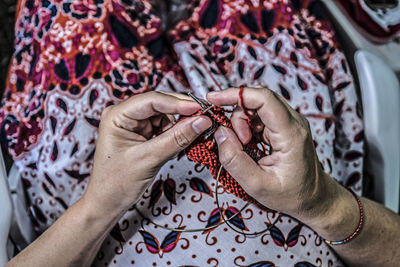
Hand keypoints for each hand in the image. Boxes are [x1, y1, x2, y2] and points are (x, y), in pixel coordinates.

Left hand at [84, 91, 211, 213]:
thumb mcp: (149, 159)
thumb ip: (177, 138)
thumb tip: (202, 121)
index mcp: (117, 115)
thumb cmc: (116, 183)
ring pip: (166, 115)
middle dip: (182, 112)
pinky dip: (177, 132)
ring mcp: (135, 124)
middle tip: (206, 118)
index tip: (201, 108)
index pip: (152, 100)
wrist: (108, 202)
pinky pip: (165, 127)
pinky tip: (185, 139)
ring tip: (195, 133)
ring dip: (181, 123)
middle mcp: (125, 114)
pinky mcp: (143, 133)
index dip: (178, 103)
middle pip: (161, 105)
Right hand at [207, 87, 336, 220]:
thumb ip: (235, 161)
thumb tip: (219, 133)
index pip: (263, 98)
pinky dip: (247, 126)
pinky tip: (248, 144)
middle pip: (258, 98)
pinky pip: (259, 115)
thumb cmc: (290, 195)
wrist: (313, 197)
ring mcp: (290, 121)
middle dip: (237, 114)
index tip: (213, 99)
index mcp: (291, 134)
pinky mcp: (284, 125)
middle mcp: (293, 121)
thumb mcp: (257, 186)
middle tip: (235, 142)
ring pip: (256, 105)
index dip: (236, 94)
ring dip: (242, 122)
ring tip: (245, 147)